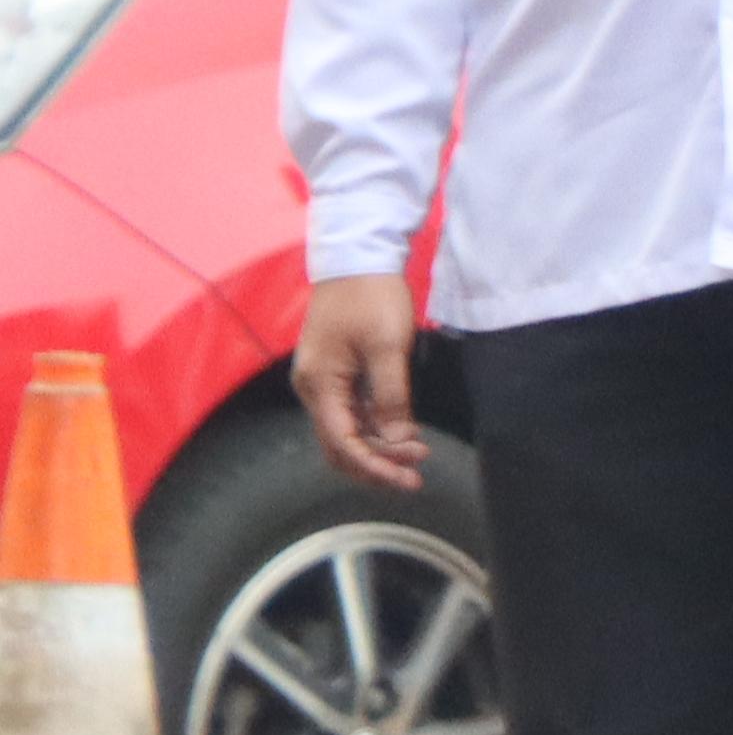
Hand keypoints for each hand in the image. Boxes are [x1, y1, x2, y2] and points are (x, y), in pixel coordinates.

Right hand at [291, 272, 427, 494]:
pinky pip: (351, 414)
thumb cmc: (371, 297)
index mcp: (320, 385)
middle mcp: (314, 389)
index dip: (377, 465)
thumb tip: (400, 439)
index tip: (412, 476)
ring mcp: (323, 382)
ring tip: (416, 459)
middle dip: (376, 465)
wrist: (358, 258)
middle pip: (339, 445)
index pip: (343, 443)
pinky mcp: (337, 374)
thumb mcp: (387, 347)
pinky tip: (403, 435)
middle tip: (417, 476)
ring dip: (378, 449)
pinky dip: (375, 430)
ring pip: (346, 432)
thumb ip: (392, 396)